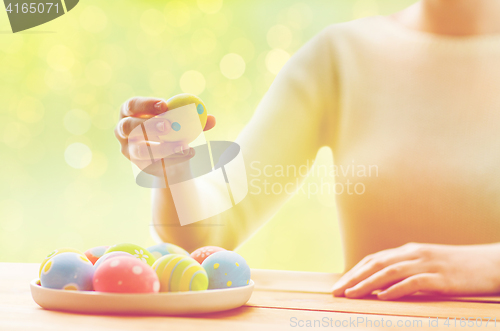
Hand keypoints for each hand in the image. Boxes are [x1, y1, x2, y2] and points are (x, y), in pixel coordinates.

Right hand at [114, 97, 215, 176]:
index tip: (165, 105)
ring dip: (162, 147)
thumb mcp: (184, 122)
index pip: (131, 105)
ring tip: (183, 145)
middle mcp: (123, 130)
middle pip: (128, 126)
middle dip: (148, 125)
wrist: (173, 157)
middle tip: (169, 126)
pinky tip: (186, 154)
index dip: (145, 104)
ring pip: (140, 149)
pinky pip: (152, 163)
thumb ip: (196, 119)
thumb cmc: (175, 131)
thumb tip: (212, 119)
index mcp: (130, 112)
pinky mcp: (137, 164)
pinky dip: (171, 158)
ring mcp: (128, 149)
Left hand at [332, 242, 499, 299]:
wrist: (491, 263)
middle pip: (377, 264)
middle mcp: (414, 254)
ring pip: (390, 271)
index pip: (374, 260)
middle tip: (337, 291)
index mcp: (409, 251)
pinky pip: (414, 282)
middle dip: (354, 278)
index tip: (340, 284)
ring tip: (351, 294)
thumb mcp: (428, 265)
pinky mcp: (441, 277)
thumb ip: (406, 273)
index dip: (355, 272)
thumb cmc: (458, 267)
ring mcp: (428, 264)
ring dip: (368, 283)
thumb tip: (381, 289)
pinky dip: (396, 289)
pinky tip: (382, 297)